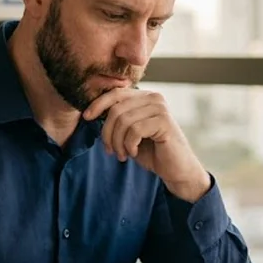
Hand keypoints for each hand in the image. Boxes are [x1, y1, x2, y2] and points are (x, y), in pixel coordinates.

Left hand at [83, 88, 210, 201]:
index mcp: (145, 97)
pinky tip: (134, 152)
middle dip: (107, 133)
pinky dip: (129, 145)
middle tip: (110, 151)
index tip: (86, 117)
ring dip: (118, 142)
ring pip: (123, 121)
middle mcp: (154, 98)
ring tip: (122, 154)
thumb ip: (117, 119)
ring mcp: (160, 108)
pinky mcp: (164, 122)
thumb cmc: (152, 151)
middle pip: (116, 109)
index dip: (98, 104)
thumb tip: (91, 111)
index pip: (116, 93)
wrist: (176, 169)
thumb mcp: (129, 132)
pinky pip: (134, 130)